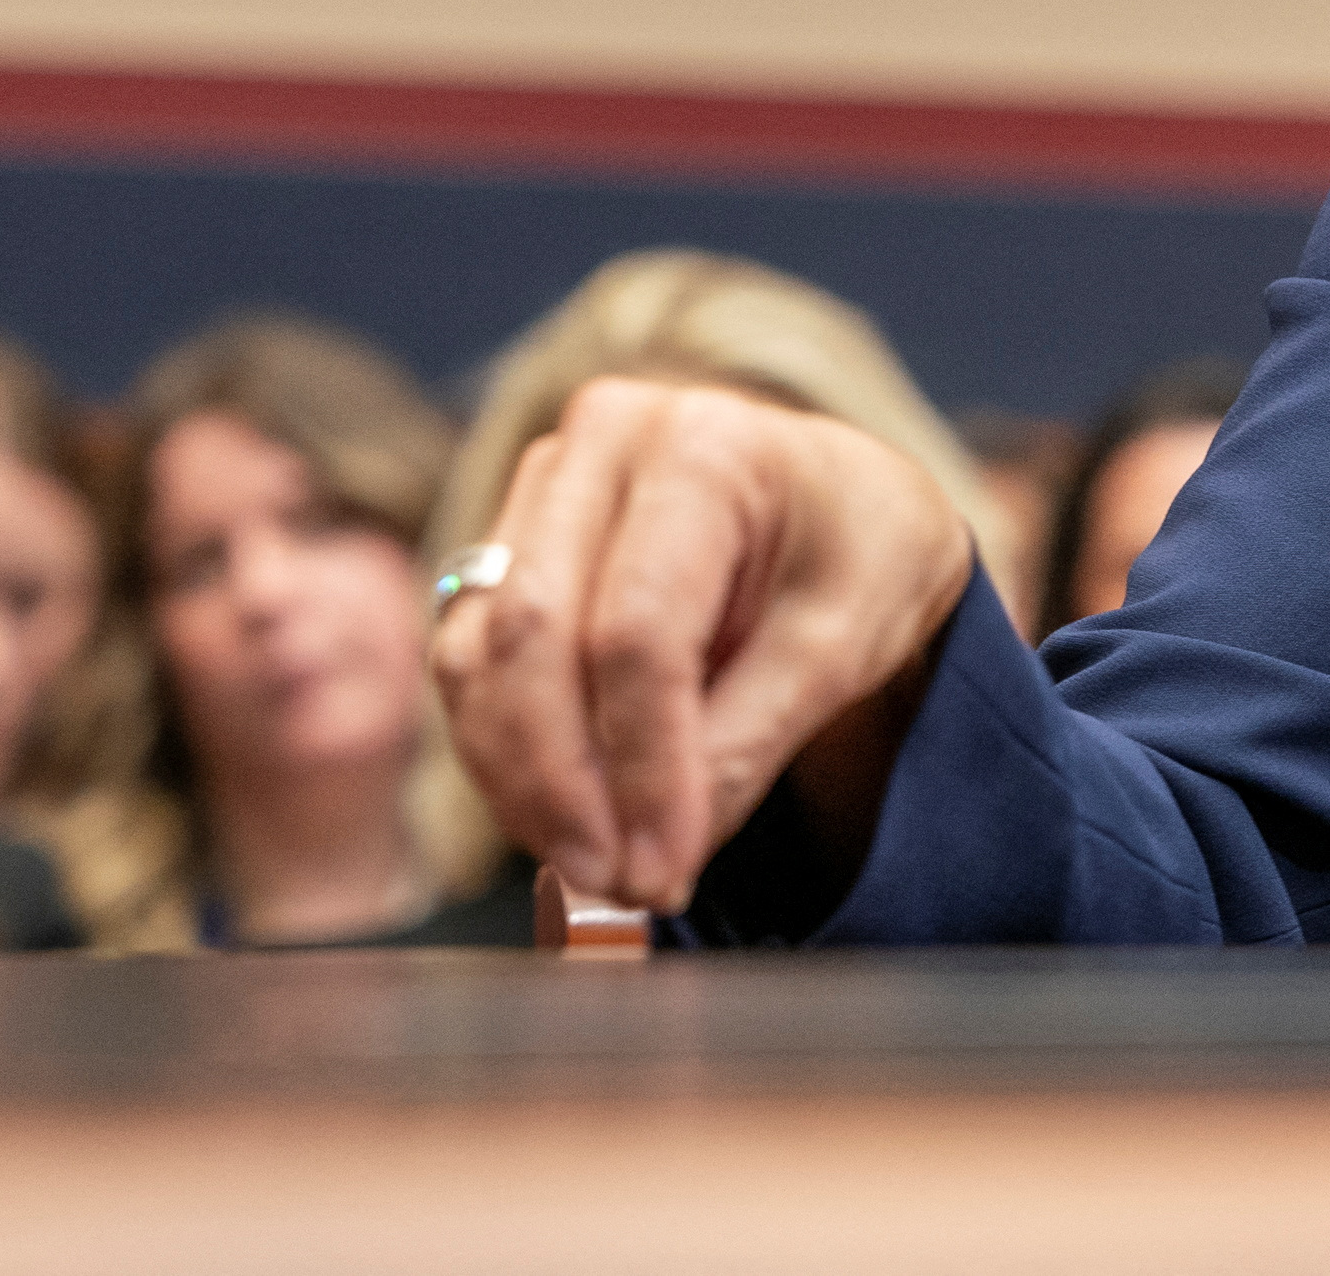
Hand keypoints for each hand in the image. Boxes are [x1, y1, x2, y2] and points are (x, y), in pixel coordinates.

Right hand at [431, 380, 974, 911]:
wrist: (845, 507)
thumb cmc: (859, 556)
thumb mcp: (843, 645)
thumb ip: (747, 746)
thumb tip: (654, 861)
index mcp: (705, 445)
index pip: (640, 631)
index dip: (644, 768)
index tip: (664, 874)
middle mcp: (601, 441)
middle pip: (534, 636)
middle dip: (562, 786)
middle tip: (614, 888)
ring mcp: (543, 486)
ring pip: (480, 655)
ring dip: (520, 783)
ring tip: (592, 869)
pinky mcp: (510, 544)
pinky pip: (470, 663)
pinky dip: (503, 755)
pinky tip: (562, 820)